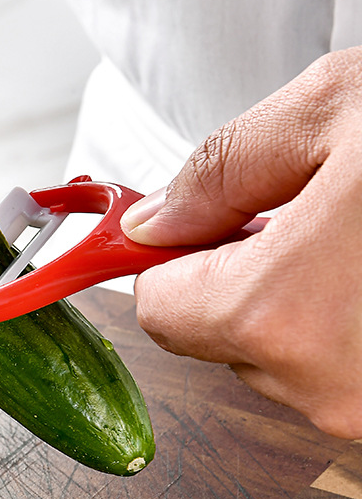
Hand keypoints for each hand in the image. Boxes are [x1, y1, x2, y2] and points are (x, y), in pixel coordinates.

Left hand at [120, 48, 361, 437]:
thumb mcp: (336, 111)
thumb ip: (221, 172)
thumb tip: (155, 222)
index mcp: (284, 313)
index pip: (158, 308)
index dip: (166, 261)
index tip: (177, 234)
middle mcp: (327, 387)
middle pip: (218, 336)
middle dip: (240, 277)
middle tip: (303, 218)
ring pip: (280, 357)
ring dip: (303, 301)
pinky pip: (338, 372)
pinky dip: (347, 328)